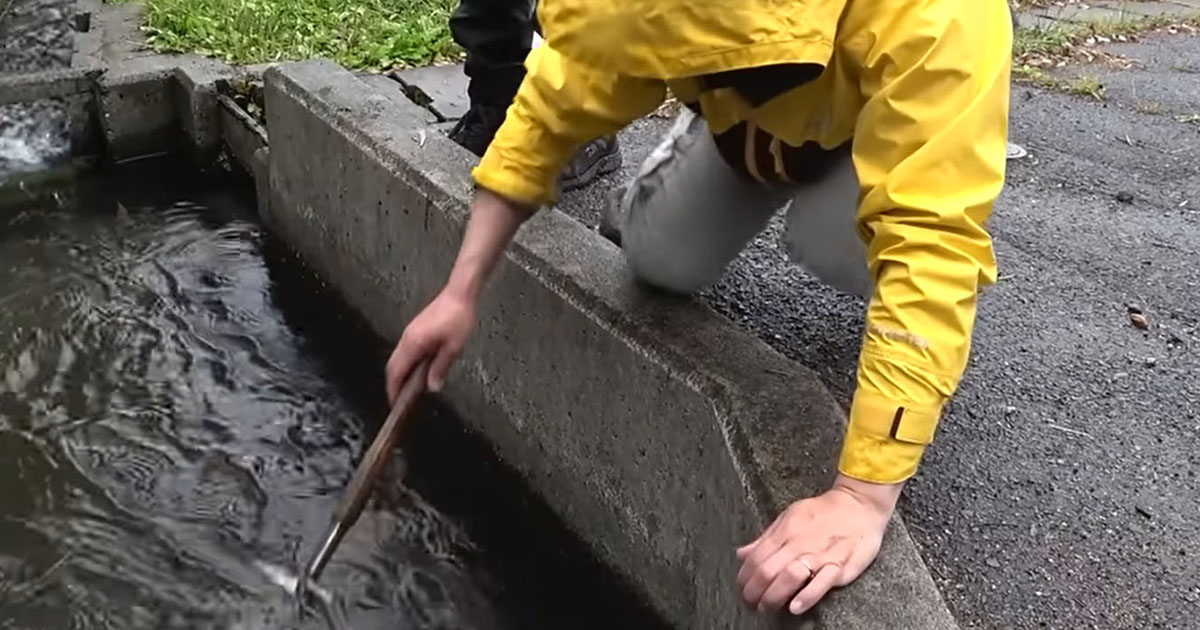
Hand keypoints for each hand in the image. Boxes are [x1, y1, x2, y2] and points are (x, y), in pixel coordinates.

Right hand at [385, 289, 476, 402]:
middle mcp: (407, 338)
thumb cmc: (458, 316)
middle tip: (400, 399)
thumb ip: (441, 368)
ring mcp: (410, 332)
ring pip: (398, 358)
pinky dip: (407, 363)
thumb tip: (432, 385)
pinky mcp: (416, 329)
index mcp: (413, 344)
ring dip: (401, 373)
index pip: (396, 372)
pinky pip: (405, 350)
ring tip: (410, 388)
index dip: (393, 389)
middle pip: (392, 366)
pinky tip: (418, 369)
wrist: (459, 293)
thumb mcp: (453, 347)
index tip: (394, 403)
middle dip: (393, 384)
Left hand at [735, 475, 900, 616]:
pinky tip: (795, 606)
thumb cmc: (823, 512)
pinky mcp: (840, 564)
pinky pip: (822, 582)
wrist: (858, 504)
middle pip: (767, 571)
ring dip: (773, 596)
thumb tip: (742, 554)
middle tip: (752, 604)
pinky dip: (807, 595)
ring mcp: (819, 554)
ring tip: (769, 608)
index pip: (756, 559)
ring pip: (789, 577)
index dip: (744, 578)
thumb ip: (766, 538)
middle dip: (754, 592)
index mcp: (785, 532)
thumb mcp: (789, 517)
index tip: (742, 590)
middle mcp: (798, 543)